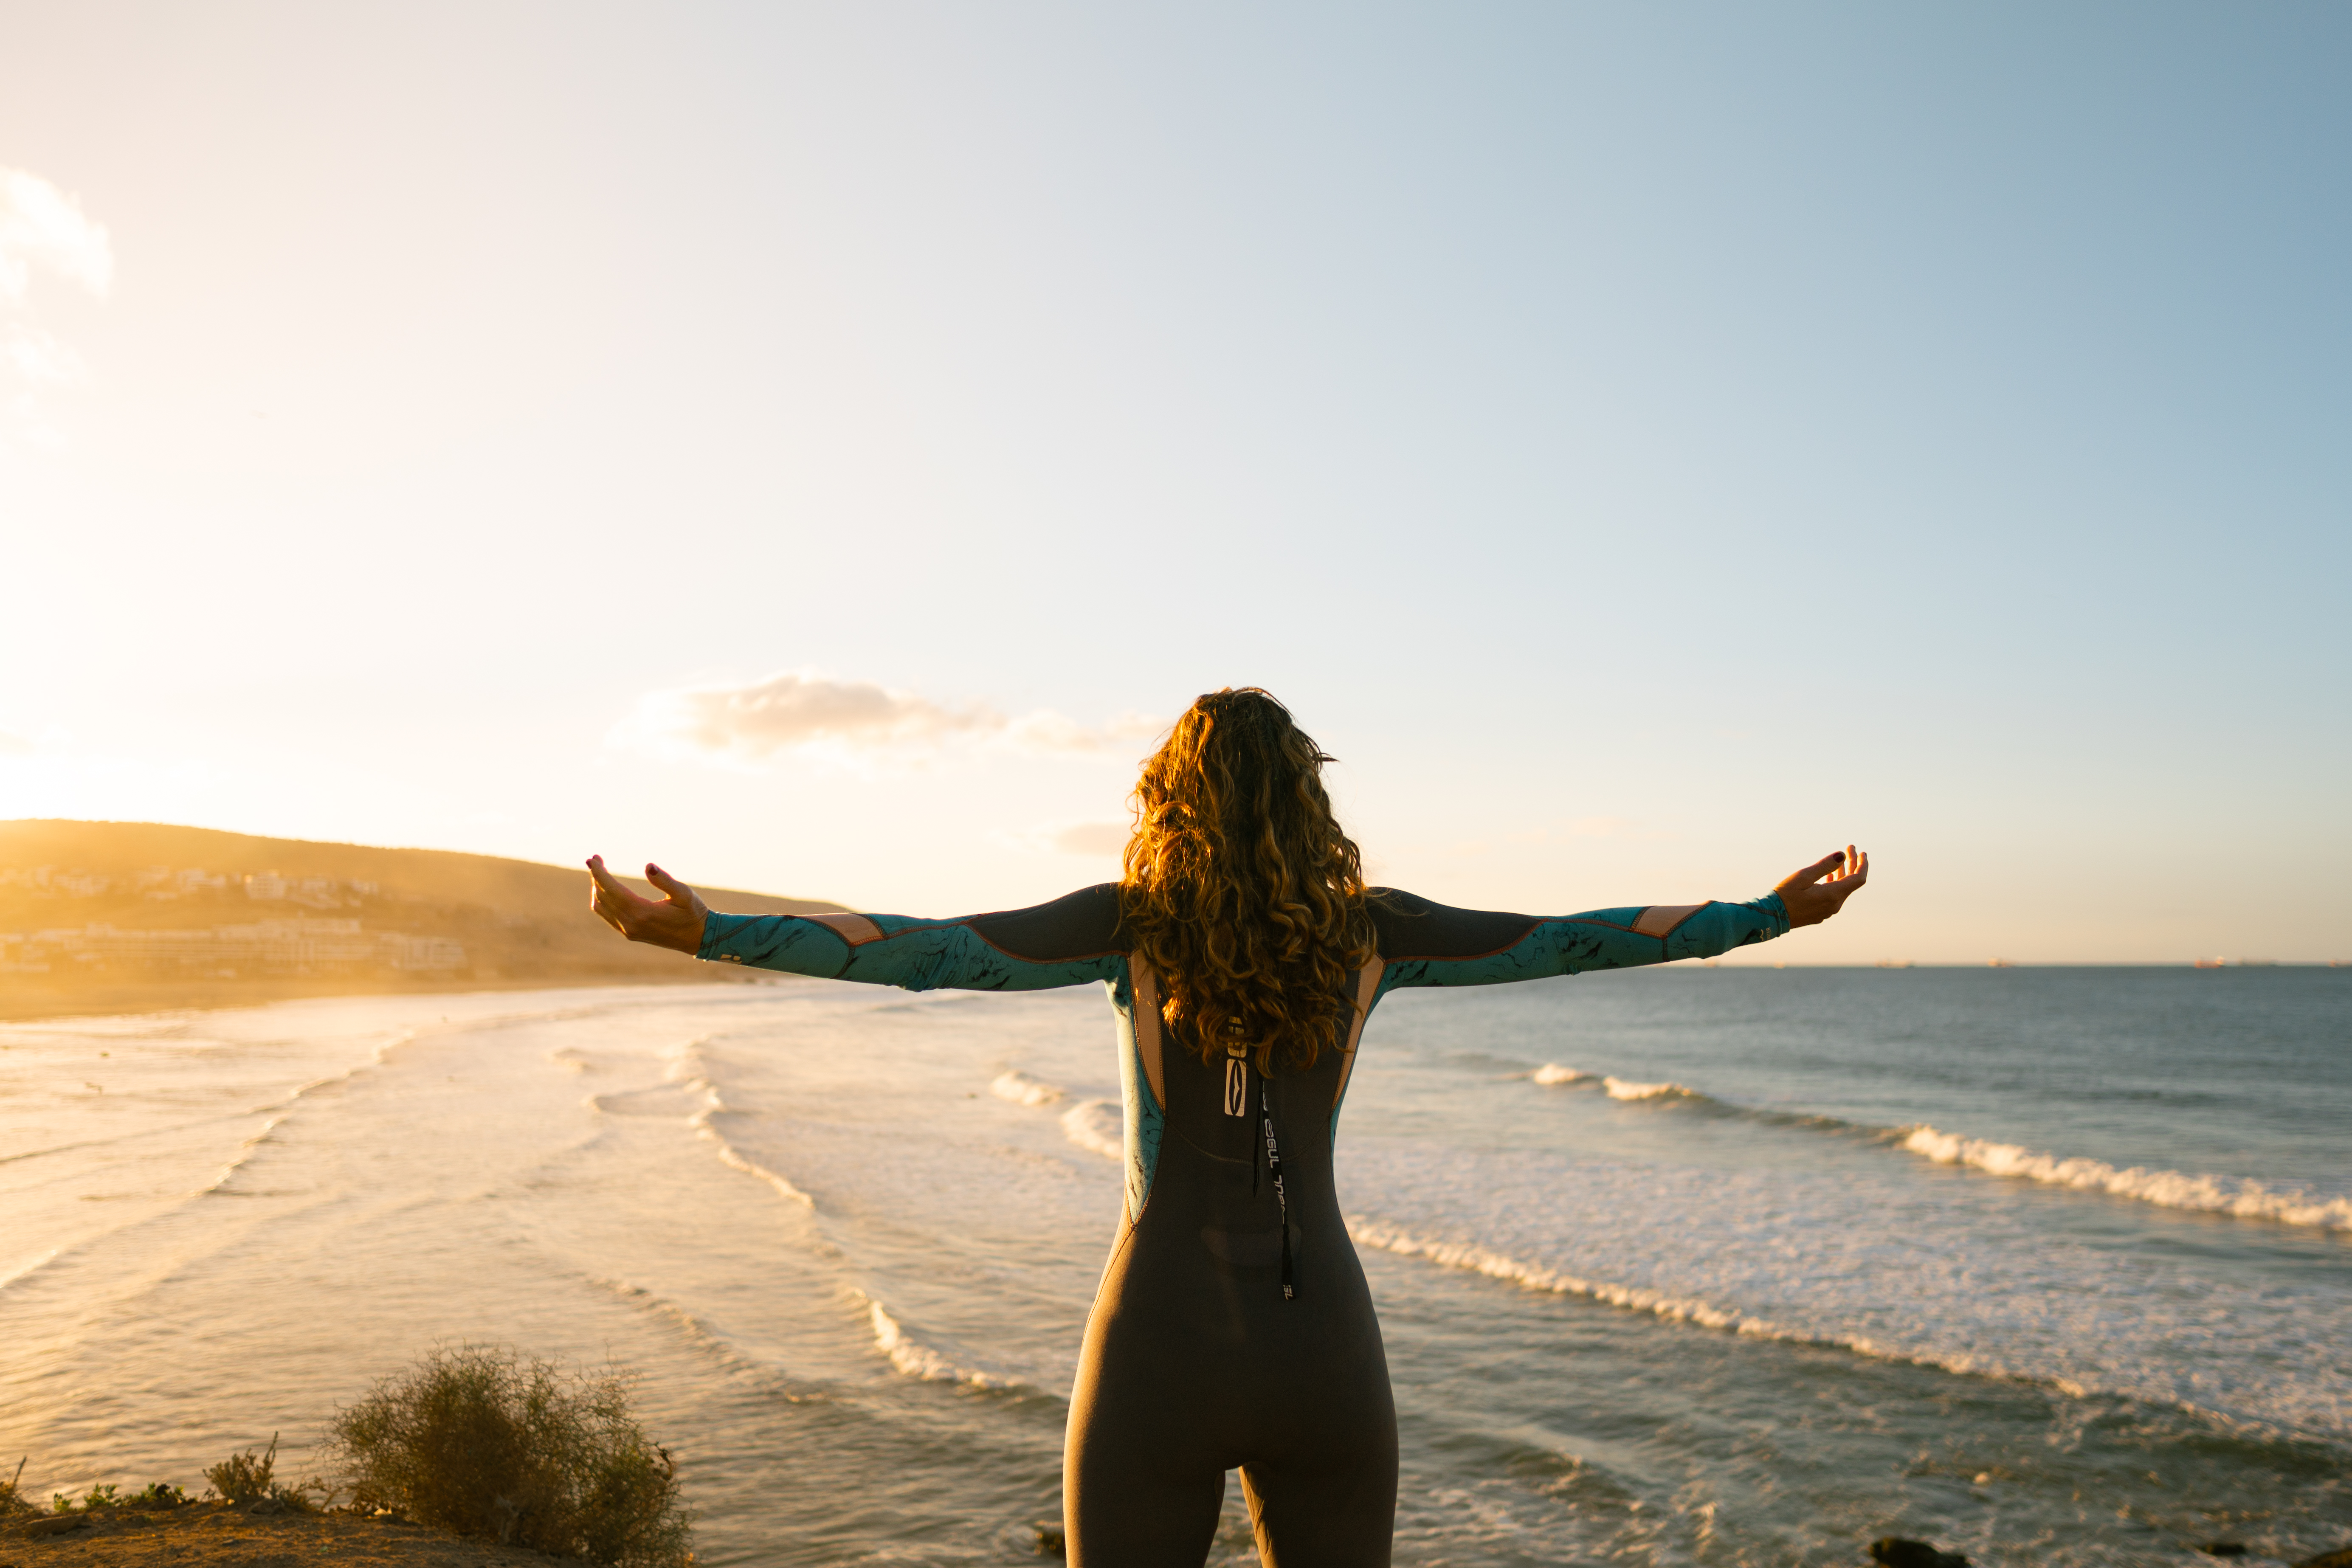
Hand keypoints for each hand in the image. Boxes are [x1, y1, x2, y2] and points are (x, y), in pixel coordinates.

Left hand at [587, 855, 710, 954]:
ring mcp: (629, 931)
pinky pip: (607, 915)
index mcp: (643, 913)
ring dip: (596, 888)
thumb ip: (665, 880)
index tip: (593, 859)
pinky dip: (601, 900)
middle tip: (595, 859)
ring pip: (601, 907)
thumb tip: (648, 866)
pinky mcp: (630, 933)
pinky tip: (605, 889)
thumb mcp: (684, 893)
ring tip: (598, 872)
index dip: (599, 874)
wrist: (697, 938)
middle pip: (603, 897)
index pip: (612, 890)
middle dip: (596, 876)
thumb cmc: (693, 913)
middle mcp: (631, 924)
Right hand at [1774, 845, 1868, 928]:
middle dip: (1852, 865)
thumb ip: (1825, 866)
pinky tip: (1830, 877)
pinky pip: (1835, 896)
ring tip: (1841, 860)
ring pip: (1843, 889)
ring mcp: (1828, 910)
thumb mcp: (1804, 876)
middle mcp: (1834, 904)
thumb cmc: (1785, 895)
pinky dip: (1836, 883)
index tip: (1860, 851)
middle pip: (1851, 883)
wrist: (1772, 917)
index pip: (1858, 879)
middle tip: (1849, 849)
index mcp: (1833, 895)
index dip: (1862, 864)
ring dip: (1843, 874)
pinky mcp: (1821, 913)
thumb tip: (1842, 855)